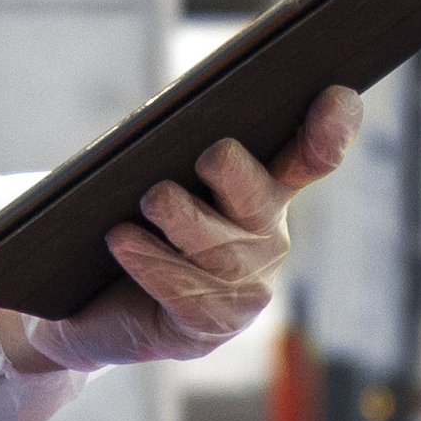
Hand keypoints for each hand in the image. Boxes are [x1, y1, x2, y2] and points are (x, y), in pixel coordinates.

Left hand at [25, 84, 363, 372]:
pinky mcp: (208, 326)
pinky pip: (187, 294)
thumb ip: (168, 144)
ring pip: (222, 250)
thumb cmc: (123, 220)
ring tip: (152, 198)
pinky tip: (122, 240)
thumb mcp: (146, 173)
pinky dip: (153, 263)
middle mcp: (264, 237)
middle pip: (261, 198)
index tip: (335, 93)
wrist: (85, 302)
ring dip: (184, 219)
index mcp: (262, 187)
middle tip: (211, 155)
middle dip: (239, 175)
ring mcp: (244, 287)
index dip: (330, 127)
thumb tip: (164, 119)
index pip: (309, 155)